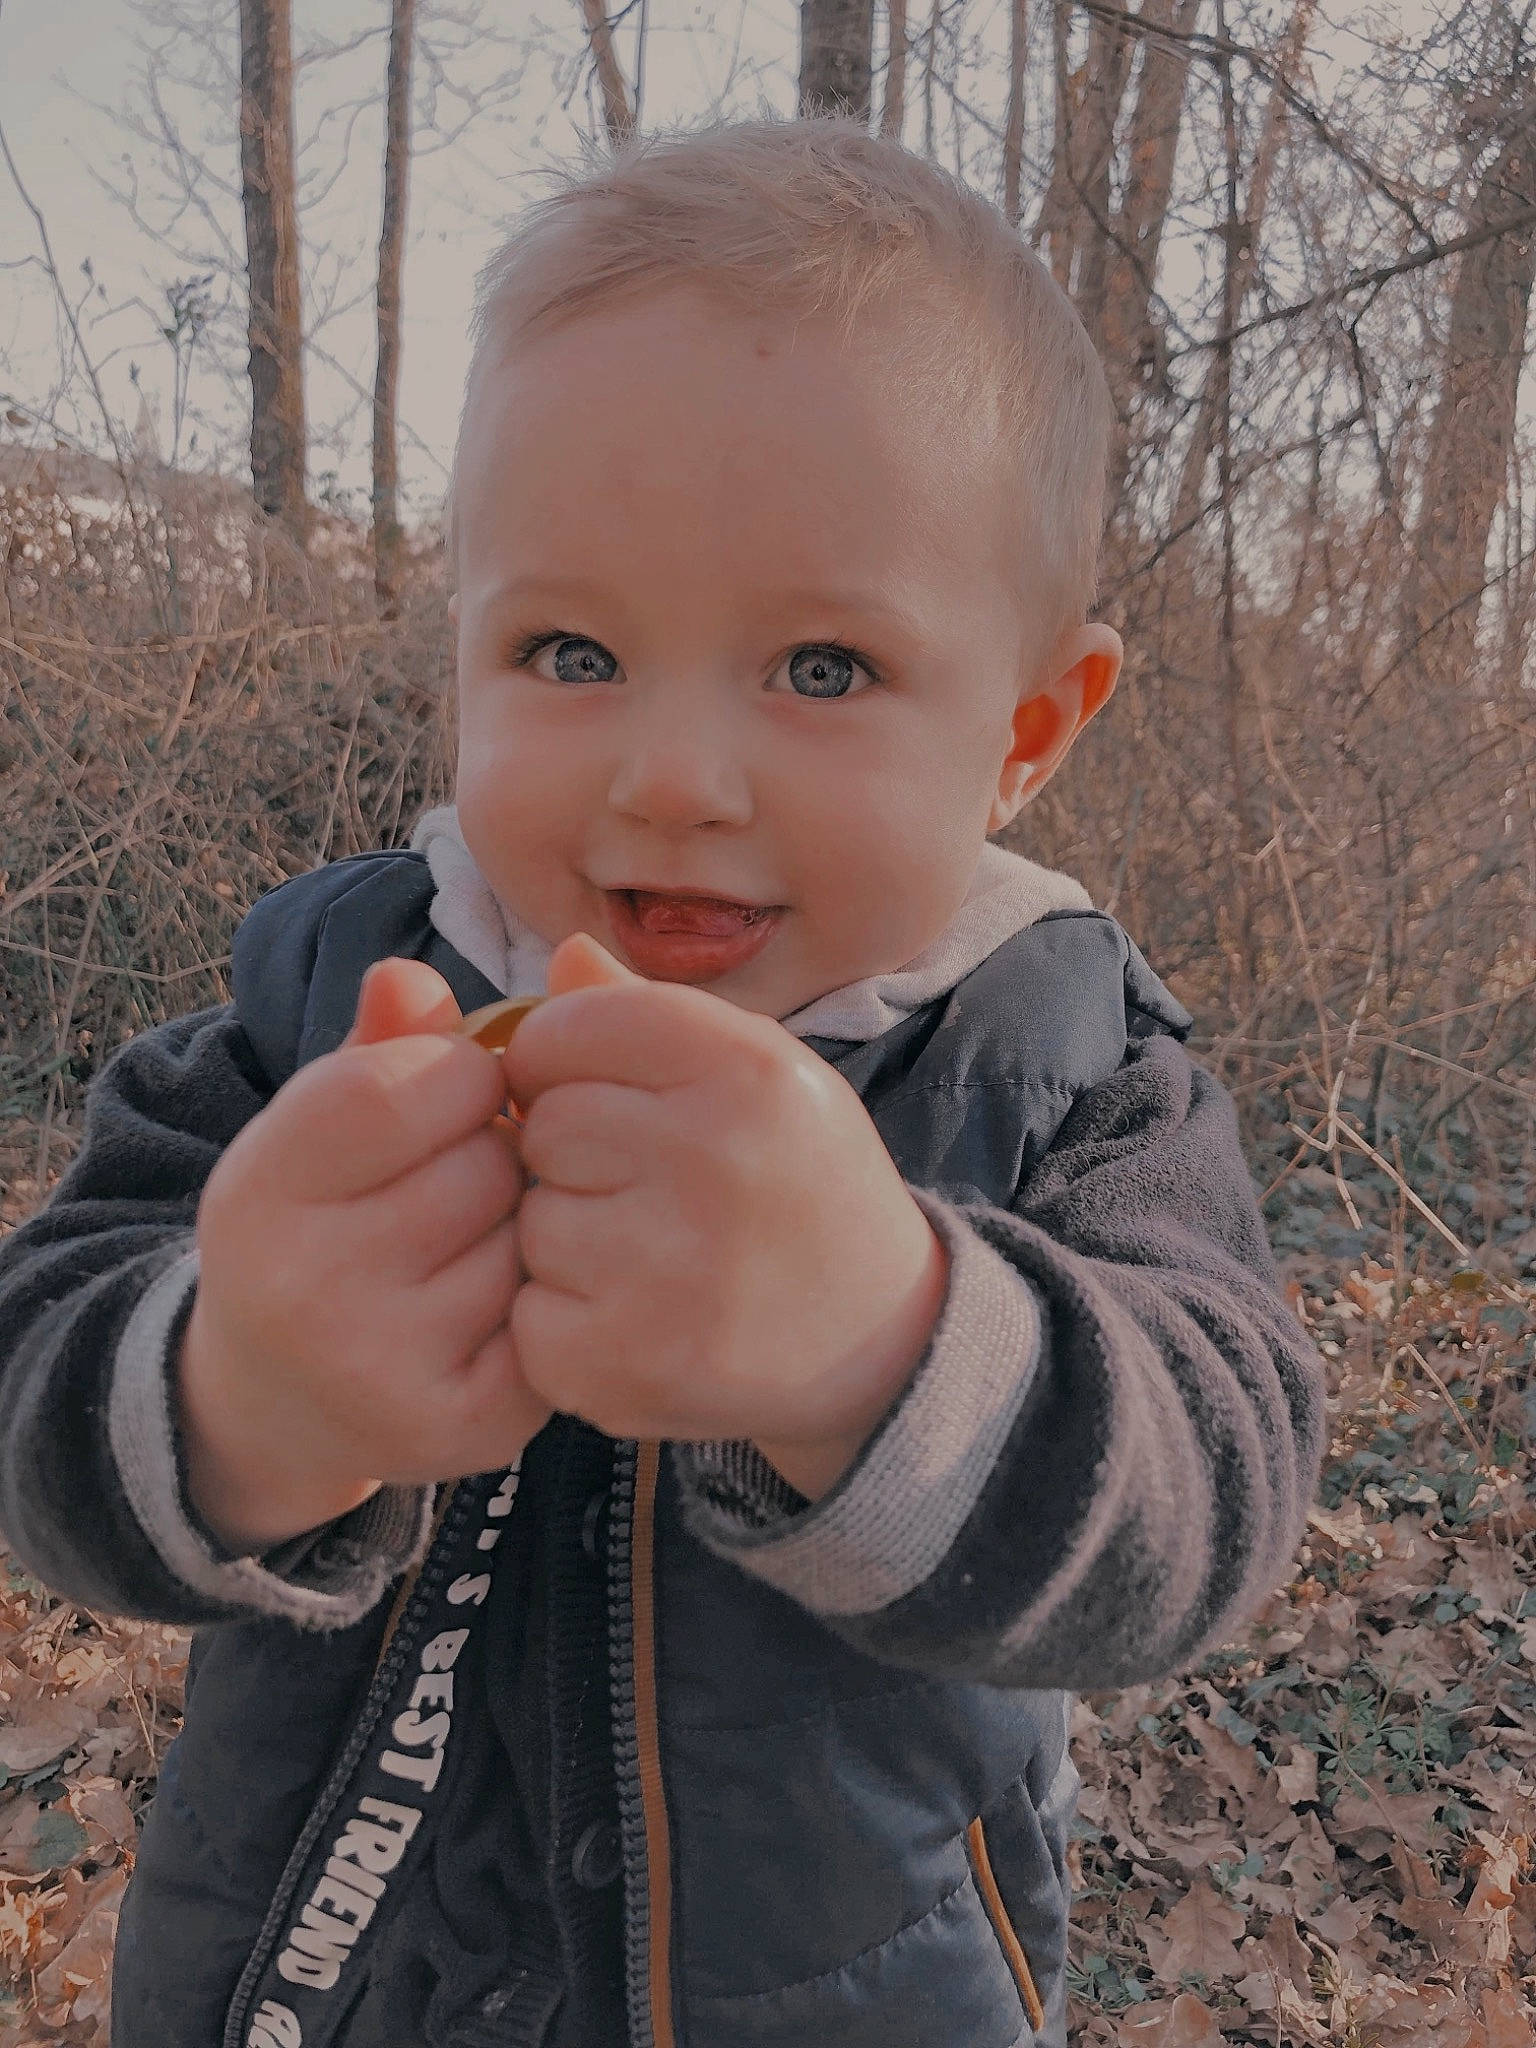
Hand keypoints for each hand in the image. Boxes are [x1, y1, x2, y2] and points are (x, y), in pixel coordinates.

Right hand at [179, 957, 551, 1552]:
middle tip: (464, 1178)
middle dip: (497, 1151)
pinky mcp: (461, 1429)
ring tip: (476, 1241)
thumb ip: (376, 1045)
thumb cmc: (321, 1222)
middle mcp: (306, 1289)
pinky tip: (500, 1302)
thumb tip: (410, 975)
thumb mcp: (317, 1128)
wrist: (280, 1399)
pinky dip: (544, 1297)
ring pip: (531, 1237)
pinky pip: (554, 1314)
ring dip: (528, 1223)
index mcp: (259, 1192)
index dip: (461, 1072)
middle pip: (485, 1163)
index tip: (457, 1092)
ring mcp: (382, 1370)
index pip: (403, 1085)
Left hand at [505, 937, 947, 1497]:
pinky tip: (638, 1320)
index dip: (563, 1063)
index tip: (602, 1097)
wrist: (883, 1337)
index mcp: (746, 1066)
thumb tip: (563, 955)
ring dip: (567, 1244)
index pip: (567, 1026)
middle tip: (641, 1190)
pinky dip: (564, 1325)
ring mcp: (669, 1267)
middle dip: (570, 1157)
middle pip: (544, 1124)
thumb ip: (652, 1014)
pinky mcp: (629, 1362)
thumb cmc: (797, 1182)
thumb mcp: (756, 1074)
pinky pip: (531, 1315)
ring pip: (532, 1223)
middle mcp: (714, 1156)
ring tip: (652, 1258)